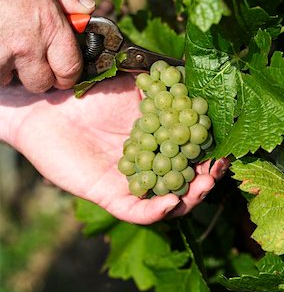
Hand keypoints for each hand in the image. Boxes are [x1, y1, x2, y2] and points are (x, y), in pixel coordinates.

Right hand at [0, 0, 94, 91]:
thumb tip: (88, 9)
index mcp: (49, 25)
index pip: (70, 69)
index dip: (69, 74)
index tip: (63, 70)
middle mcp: (26, 45)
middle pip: (41, 84)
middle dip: (40, 75)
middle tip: (32, 58)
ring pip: (10, 79)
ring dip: (10, 68)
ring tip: (6, 43)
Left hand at [0, 74, 228, 223]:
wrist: (48, 104)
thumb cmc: (89, 91)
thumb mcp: (132, 84)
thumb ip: (161, 86)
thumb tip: (193, 81)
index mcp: (157, 139)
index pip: (190, 152)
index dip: (210, 152)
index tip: (226, 147)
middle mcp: (148, 162)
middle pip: (184, 179)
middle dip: (206, 177)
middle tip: (217, 170)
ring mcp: (130, 180)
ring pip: (166, 200)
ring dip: (189, 197)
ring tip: (203, 184)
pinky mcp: (109, 194)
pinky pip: (136, 210)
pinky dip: (155, 210)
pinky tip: (170, 200)